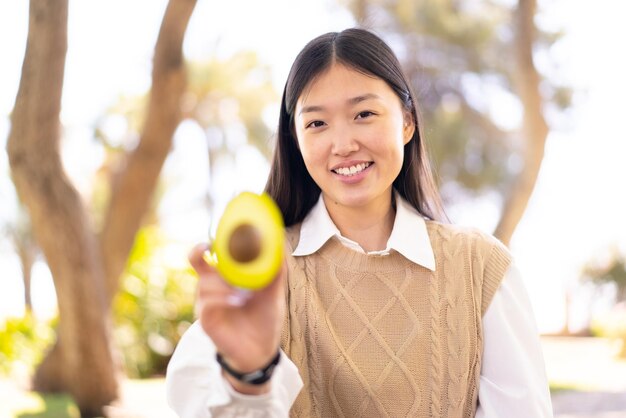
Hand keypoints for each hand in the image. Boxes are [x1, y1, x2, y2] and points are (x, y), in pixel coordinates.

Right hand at [188, 243, 285, 392]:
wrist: (261, 351)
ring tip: (241, 294)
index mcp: (226, 275)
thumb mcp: (273, 292)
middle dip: (200, 251)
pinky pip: (208, 302)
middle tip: (209, 246)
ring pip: (205, 282)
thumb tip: (280, 245)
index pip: (210, 252)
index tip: (218, 231)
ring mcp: (207, 302)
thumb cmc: (264, 319)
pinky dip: (222, 299)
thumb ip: (276, 270)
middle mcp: (212, 285)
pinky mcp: (206, 319)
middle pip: (196, 260)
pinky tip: (236, 302)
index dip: (209, 239)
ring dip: (222, 283)